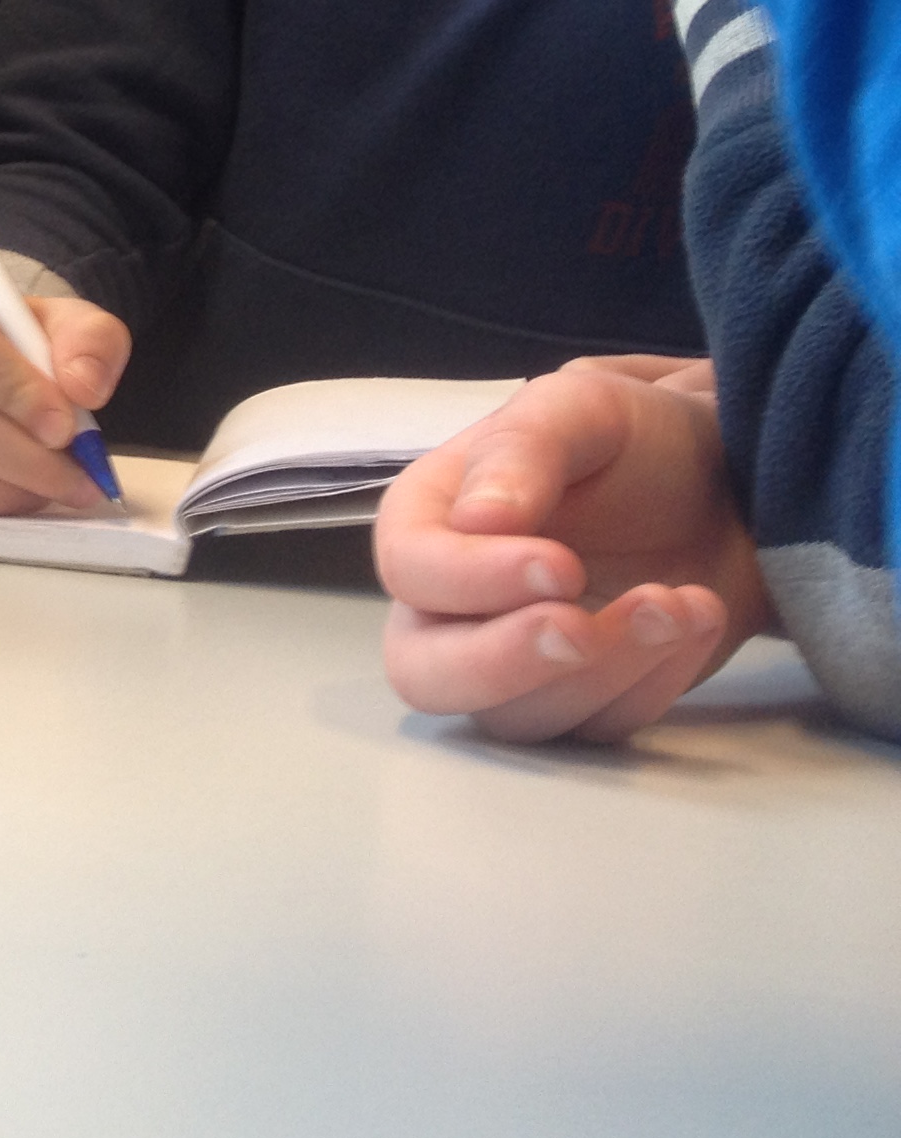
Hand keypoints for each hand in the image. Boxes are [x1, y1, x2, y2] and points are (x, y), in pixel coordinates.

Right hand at [0, 271, 131, 511]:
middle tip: (79, 479)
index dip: (19, 394)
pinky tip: (10, 494)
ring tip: (48, 489)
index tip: (67, 428)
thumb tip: (83, 389)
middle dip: (26, 460)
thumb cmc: (15, 344)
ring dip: (1, 489)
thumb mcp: (64, 326)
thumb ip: (90, 342)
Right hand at [378, 356, 770, 741]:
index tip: (561, 565)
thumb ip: (521, 451)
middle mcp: (452, 604)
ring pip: (518, 716)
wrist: (728, 489)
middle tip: (583, 629)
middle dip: (505, 663)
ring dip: (604, 670)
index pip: (410, 570)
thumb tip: (474, 519)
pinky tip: (693, 619)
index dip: (472, 579)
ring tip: (677, 604)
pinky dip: (653, 683)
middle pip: (425, 674)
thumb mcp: (579, 409)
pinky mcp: (585, 700)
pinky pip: (598, 728)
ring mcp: (516, 661)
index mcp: (429, 521)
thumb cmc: (636, 440)